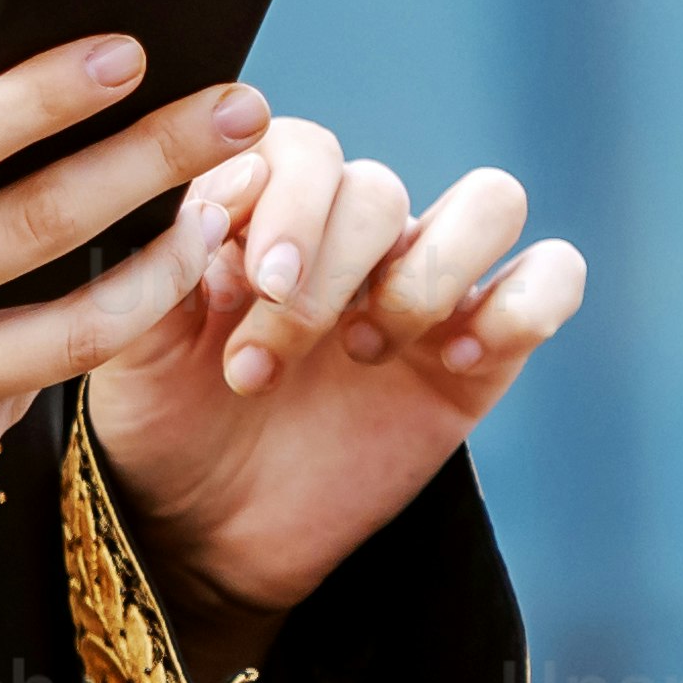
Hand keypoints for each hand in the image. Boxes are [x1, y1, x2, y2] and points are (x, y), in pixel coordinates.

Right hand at [0, 43, 265, 620]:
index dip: (46, 92)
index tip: (131, 45)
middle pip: (34, 230)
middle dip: (154, 161)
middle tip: (241, 108)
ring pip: (65, 338)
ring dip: (159, 271)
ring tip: (213, 219)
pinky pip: (14, 401)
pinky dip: (64, 346)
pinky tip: (101, 299)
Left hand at [82, 117, 585, 667]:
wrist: (204, 537)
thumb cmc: (164, 425)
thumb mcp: (131, 347)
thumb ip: (160, 260)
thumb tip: (217, 183)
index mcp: (266, 213)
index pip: (304, 145)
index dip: (287, 200)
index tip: (253, 283)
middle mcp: (352, 239)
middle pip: (380, 187)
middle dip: (325, 275)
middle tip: (258, 369)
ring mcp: (426, 291)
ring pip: (492, 202)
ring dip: (430, 270)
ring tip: (366, 349)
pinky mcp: (484, 356)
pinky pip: (552, 278)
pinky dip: (524, 300)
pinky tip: (454, 359)